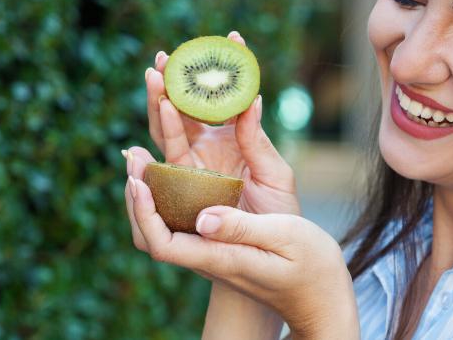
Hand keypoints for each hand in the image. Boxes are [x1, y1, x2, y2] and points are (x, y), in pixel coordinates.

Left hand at [123, 169, 359, 339]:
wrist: (319, 297)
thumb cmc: (310, 268)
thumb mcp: (284, 238)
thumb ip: (243, 228)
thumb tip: (203, 217)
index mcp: (220, 257)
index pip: (163, 243)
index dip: (144, 212)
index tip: (139, 179)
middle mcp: (209, 256)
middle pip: (152, 236)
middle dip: (136, 196)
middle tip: (133, 156)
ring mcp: (213, 252)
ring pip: (164, 229)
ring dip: (150, 193)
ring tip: (143, 157)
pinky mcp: (221, 244)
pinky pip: (183, 222)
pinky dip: (170, 194)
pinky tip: (175, 171)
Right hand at [143, 31, 299, 216]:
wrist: (266, 250)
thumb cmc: (278, 214)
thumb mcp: (275, 174)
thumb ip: (257, 140)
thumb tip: (252, 98)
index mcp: (235, 137)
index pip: (228, 96)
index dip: (228, 67)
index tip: (232, 35)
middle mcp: (209, 146)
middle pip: (187, 106)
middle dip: (177, 79)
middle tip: (169, 55)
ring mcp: (192, 164)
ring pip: (169, 126)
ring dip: (160, 101)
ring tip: (155, 77)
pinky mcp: (179, 186)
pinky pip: (163, 161)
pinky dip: (154, 142)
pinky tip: (153, 118)